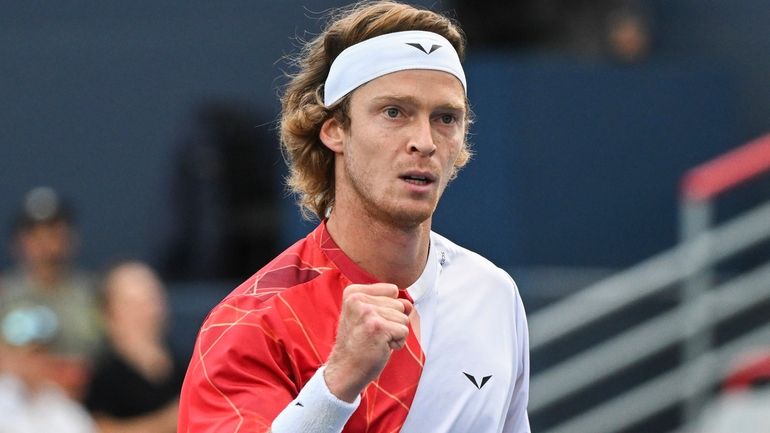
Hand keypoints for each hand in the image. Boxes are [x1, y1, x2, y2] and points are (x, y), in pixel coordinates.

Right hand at [324, 283, 412, 401]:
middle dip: (393, 322)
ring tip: (376, 341)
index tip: (371, 323)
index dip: (389, 309)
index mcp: (353, 292)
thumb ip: (390, 304)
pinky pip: (404, 331)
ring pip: (404, 318)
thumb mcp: (369, 316)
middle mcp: (358, 299)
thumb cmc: (359, 344)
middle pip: (399, 304)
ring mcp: (367, 312)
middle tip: (372, 335)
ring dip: (395, 333)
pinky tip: (380, 347)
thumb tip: (409, 305)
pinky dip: (397, 343)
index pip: (392, 290)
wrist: (345, 370)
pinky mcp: (378, 327)